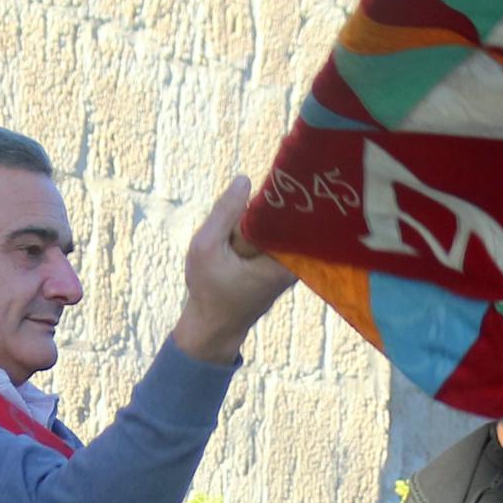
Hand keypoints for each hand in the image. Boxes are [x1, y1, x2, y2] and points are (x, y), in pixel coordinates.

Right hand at [173, 176, 300, 364]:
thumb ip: (224, 213)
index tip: (269, 183)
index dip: (276, 195)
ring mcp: (291, 262)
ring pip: (275, 223)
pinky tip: (239, 238)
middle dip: (260, 210)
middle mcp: (296, 261)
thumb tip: (244, 179)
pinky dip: (256, 229)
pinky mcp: (281, 261)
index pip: (291, 212)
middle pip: (283, 216)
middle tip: (240, 225)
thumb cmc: (209, 289)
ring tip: (236, 237)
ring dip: (255, 220)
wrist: (214, 324)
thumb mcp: (206, 247)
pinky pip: (272, 232)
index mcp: (285, 259)